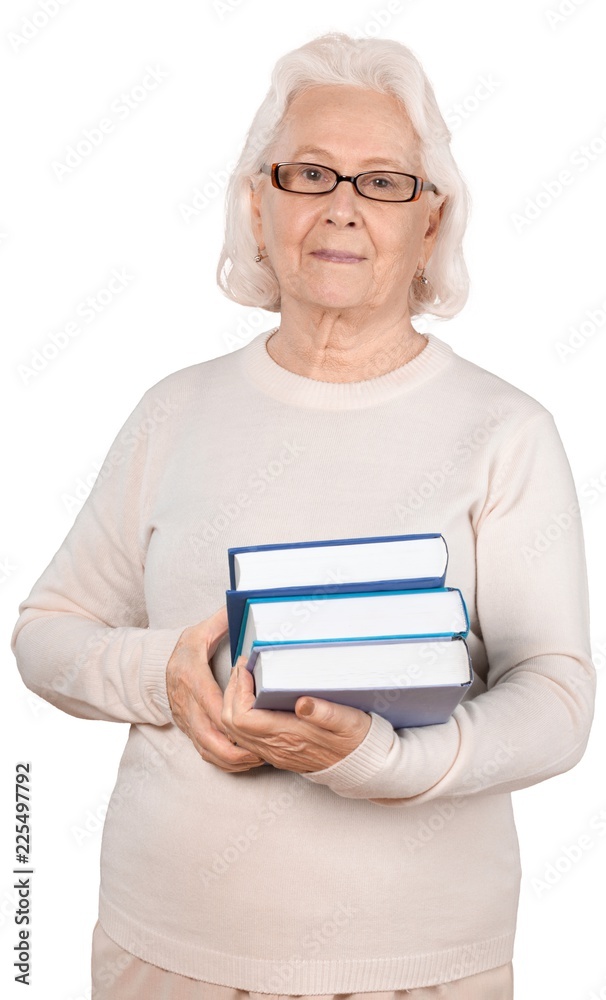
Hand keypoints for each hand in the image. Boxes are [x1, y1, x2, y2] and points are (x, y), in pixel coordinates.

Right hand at [166, 606, 265, 771]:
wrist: (153, 670)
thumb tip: (239, 603)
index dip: (229, 715)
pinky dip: (224, 761)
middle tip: (264, 748)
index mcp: (190, 676)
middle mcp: (185, 702)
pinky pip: (205, 753)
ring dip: (233, 758)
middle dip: (236, 746)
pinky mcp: (188, 731)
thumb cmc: (184, 650)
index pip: (209, 699)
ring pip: (206, 748)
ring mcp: (185, 720)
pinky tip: (245, 761)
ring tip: (259, 757)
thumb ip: (221, 620)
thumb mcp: (200, 631)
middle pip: (208, 733)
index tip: (252, 723)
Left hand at [221, 654, 372, 772]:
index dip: (238, 691)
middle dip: (230, 692)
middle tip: (243, 669)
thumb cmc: (355, 740)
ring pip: (234, 731)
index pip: (242, 718)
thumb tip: (303, 702)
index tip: (247, 669)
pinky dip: (240, 713)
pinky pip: (244, 735)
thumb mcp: (348, 721)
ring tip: (245, 680)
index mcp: (288, 736)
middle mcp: (274, 747)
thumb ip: (325, 713)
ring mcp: (272, 751)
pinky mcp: (275, 752)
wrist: (362, 765)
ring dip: (233, 703)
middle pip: (230, 723)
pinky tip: (252, 697)